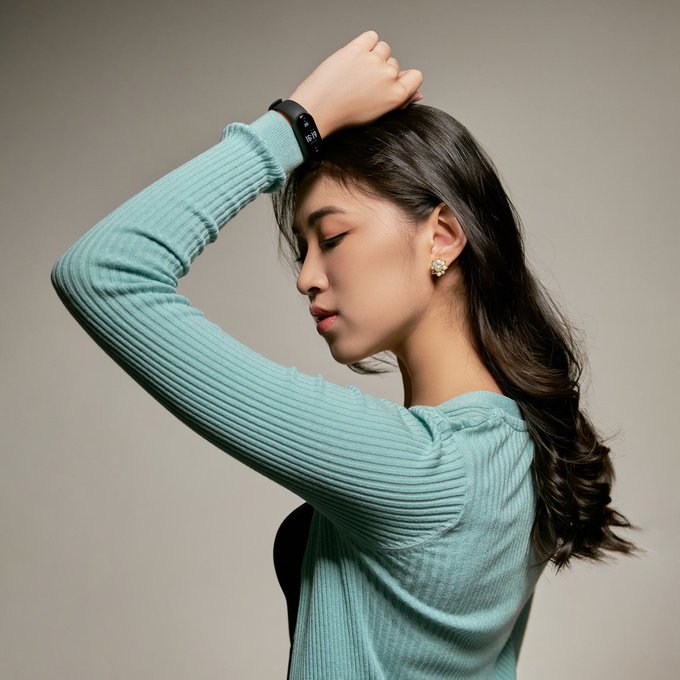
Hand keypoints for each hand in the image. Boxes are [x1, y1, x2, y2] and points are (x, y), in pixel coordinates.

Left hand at [285, 30, 423, 137]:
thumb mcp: (378, 114)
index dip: (403, 79)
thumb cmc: (344, 114)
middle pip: (395, 64)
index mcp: (396, 95)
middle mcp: (388, 76)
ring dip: (373, 56)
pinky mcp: (357, 48)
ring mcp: (373, 60)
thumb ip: (400, 101)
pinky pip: (371, 37)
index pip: (416, 76)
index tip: (391, 83)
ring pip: (383, 49)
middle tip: (364, 83)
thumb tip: (416, 94)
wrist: (318, 108)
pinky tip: (355, 56)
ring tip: (357, 70)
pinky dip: (365, 43)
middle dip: (382, 71)